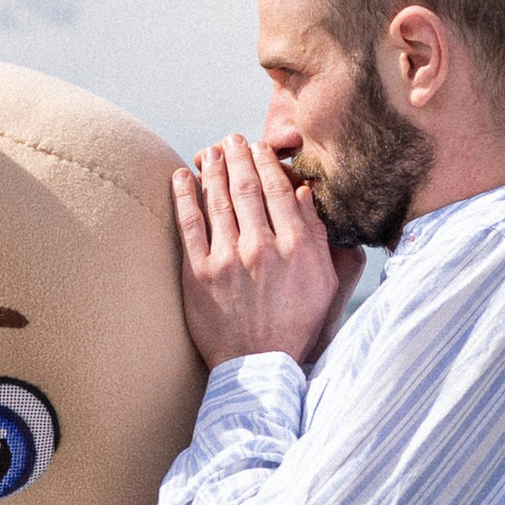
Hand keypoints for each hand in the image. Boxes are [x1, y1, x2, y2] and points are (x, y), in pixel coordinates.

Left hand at [172, 135, 362, 371]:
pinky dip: (183, 197)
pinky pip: (188, 225)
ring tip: (210, 150)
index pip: (279, 190)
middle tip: (232, 139)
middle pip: (246, 188)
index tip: (260, 147)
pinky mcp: (198, 275)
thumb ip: (317, 236)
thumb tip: (303, 194)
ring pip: (217, 200)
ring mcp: (227, 259)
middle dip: (238, 156)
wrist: (257, 365)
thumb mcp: (324, 281)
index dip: (267, 163)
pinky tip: (180, 177)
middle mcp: (261, 247)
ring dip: (212, 168)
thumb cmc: (295, 324)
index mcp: (295, 246)